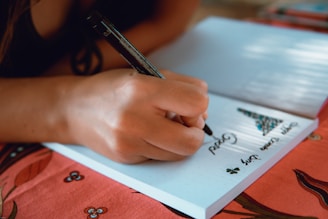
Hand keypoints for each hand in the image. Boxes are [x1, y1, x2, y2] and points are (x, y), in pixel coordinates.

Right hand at [63, 69, 207, 162]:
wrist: (74, 110)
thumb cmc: (112, 89)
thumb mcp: (146, 74)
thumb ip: (182, 85)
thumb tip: (204, 109)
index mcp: (142, 90)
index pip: (195, 104)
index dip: (199, 105)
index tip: (189, 104)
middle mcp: (134, 120)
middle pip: (191, 141)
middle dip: (195, 131)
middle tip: (184, 121)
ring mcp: (129, 144)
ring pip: (179, 154)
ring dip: (180, 140)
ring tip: (165, 125)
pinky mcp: (127, 159)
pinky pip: (162, 158)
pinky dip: (163, 146)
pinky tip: (149, 133)